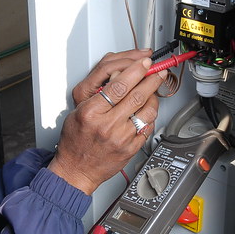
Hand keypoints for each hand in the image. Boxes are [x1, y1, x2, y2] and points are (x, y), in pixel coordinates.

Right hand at [49, 51, 166, 194]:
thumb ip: (98, 94)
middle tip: (158, 71)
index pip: (119, 86)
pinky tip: (149, 109)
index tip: (144, 63)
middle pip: (137, 96)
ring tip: (154, 90)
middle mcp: (108, 125)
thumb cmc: (75, 141)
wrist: (77, 170)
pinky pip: (148, 127)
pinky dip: (151, 115)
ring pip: (147, 111)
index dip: (136, 71)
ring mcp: (122, 138)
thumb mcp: (78, 111)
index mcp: (92, 112)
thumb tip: (119, 76)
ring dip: (155, 97)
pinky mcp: (131, 148)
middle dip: (152, 79)